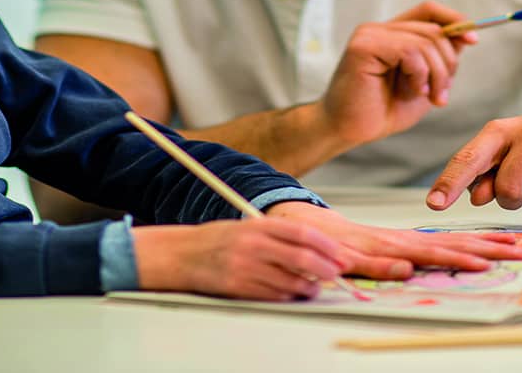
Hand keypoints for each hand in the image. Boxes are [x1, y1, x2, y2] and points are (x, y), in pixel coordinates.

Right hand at [131, 217, 346, 300]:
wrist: (182, 255)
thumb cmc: (218, 240)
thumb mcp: (247, 226)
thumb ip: (277, 235)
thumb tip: (315, 249)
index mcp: (257, 225)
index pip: (301, 232)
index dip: (326, 244)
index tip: (338, 254)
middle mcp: (252, 244)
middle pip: (301, 258)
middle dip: (325, 268)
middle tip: (335, 273)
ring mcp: (245, 266)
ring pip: (290, 281)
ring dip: (309, 287)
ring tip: (314, 288)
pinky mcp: (238, 287)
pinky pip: (273, 295)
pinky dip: (289, 296)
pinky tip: (293, 294)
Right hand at [264, 201, 521, 279]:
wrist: (284, 228)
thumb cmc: (329, 242)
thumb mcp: (369, 252)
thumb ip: (393, 260)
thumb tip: (420, 271)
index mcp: (401, 241)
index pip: (450, 241)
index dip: (483, 242)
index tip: (516, 244)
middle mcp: (392, 242)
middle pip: (446, 244)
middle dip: (486, 248)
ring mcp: (372, 248)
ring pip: (418, 252)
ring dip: (451, 257)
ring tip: (485, 262)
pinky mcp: (347, 256)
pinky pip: (372, 263)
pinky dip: (390, 265)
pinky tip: (408, 270)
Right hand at [318, 2, 478, 147]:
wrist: (348, 131)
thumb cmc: (381, 110)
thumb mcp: (423, 84)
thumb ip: (439, 60)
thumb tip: (465, 36)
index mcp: (392, 34)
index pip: (429, 10)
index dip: (455, 20)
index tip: (473, 39)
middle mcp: (379, 29)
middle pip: (433, 29)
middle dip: (447, 63)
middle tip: (441, 94)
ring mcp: (370, 35)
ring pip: (425, 41)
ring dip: (436, 74)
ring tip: (427, 96)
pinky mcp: (363, 47)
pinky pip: (409, 51)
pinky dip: (419, 74)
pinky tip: (411, 91)